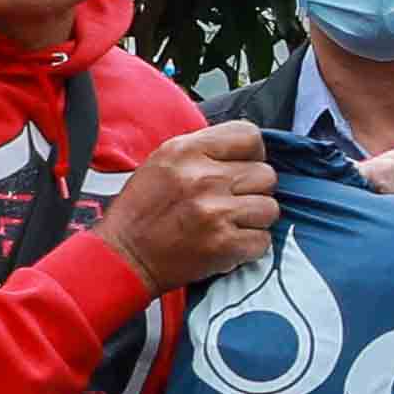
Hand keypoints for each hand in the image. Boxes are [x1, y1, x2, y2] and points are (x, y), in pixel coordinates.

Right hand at [99, 119, 282, 287]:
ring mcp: (216, 211)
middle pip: (266, 174)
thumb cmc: (142, 211)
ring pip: (270, 208)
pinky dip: (250, 246)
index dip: (252, 154)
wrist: (122, 258)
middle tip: (229, 202)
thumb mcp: (163, 163)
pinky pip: (263, 239)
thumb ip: (204, 151)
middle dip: (253, 190)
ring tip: (228, 224)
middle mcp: (203, 177)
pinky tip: (227, 243)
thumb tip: (246, 151)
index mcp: (185, 151)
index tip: (242, 168)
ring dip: (254, 219)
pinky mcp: (224, 244)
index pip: (249, 136)